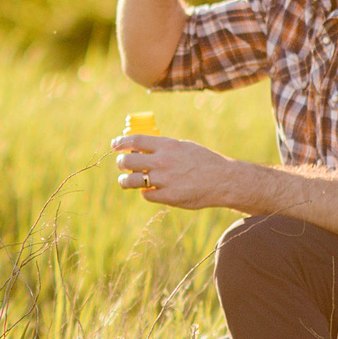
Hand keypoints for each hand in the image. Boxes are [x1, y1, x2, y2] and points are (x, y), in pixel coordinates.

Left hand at [111, 133, 235, 209]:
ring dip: (125, 181)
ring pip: (132, 181)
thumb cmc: (203, 160)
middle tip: (121, 164)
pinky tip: (149, 190)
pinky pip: (146, 195)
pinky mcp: (169, 197)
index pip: (135, 141)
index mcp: (167, 146)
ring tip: (125, 181)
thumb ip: (163, 147)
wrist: (223, 180)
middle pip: (128, 161)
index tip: (114, 145)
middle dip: (120, 163)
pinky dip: (145, 193)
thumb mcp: (184, 146)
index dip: (121, 143)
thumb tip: (140, 147)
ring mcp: (165, 180)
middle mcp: (163, 162)